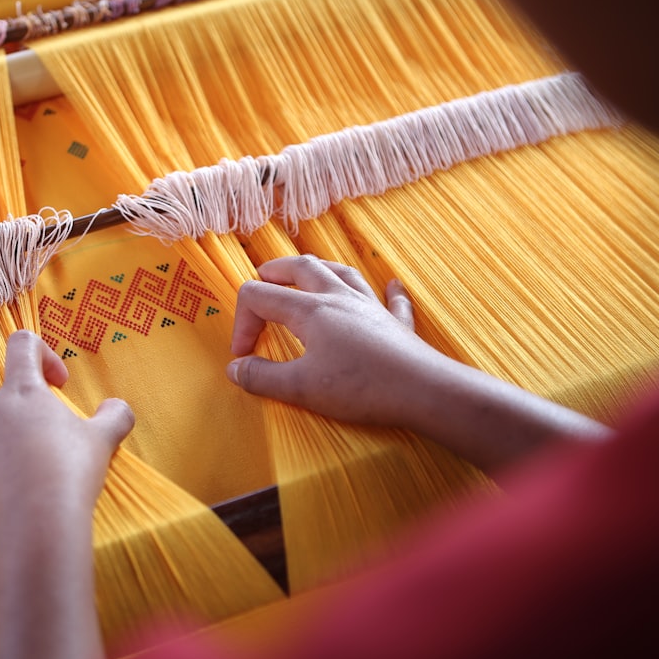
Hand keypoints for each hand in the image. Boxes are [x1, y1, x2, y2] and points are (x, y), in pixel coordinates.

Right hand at [227, 255, 608, 471]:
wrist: (423, 390)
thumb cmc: (361, 387)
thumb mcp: (301, 388)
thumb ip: (262, 377)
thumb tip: (236, 369)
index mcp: (310, 310)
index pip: (259, 296)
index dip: (242, 323)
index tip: (244, 356)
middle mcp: (339, 298)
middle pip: (301, 267)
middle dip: (275, 272)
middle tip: (261, 282)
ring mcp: (370, 307)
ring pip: (341, 272)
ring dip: (319, 270)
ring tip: (306, 275)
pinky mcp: (396, 324)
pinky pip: (391, 298)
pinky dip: (386, 290)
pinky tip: (391, 286)